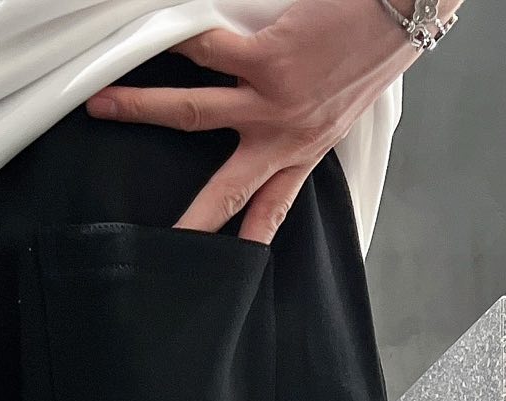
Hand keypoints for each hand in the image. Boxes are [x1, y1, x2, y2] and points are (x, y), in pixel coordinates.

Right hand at [87, 0, 427, 242]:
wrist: (403, 8)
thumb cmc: (373, 47)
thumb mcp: (345, 104)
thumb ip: (307, 122)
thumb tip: (268, 112)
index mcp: (306, 148)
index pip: (272, 208)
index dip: (248, 240)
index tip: (226, 270)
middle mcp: (286, 134)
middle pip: (224, 186)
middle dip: (189, 217)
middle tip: (160, 243)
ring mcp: (273, 98)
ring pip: (193, 110)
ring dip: (141, 106)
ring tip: (102, 104)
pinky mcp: (268, 57)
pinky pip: (208, 48)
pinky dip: (178, 40)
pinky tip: (148, 39)